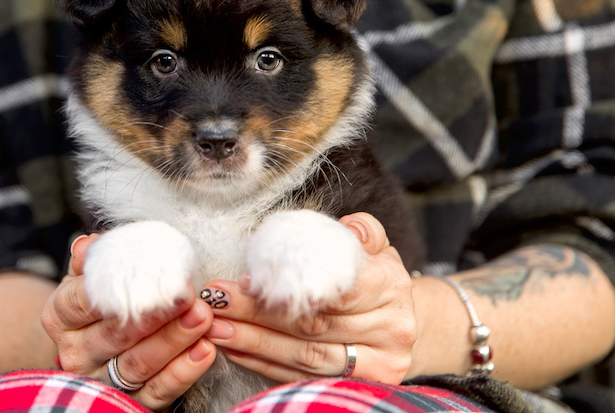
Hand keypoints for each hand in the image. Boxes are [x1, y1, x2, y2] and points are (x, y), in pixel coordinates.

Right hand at [41, 234, 216, 410]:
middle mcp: (76, 352)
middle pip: (116, 333)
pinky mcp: (128, 402)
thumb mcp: (89, 278)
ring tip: (203, 318)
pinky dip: (183, 372)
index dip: (115, 287)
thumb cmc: (99, 305)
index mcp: (61, 317)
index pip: (82, 301)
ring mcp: (101, 380)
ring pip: (138, 363)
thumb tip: (89, 245)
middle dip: (156, 314)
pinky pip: (157, 391)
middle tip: (188, 295)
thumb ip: (93, 260)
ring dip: (174, 340)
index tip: (149, 273)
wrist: (95, 350)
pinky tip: (205, 350)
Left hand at [202, 213, 416, 383]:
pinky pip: (305, 378)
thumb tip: (350, 227)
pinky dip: (266, 365)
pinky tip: (237, 350)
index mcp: (392, 286)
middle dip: (258, 314)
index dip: (289, 287)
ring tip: (217, 328)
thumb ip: (360, 231)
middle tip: (216, 302)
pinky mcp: (360, 387)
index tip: (247, 280)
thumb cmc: (373, 276)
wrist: (397, 321)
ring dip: (255, 343)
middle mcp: (391, 330)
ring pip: (306, 355)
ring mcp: (378, 364)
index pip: (336, 289)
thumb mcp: (373, 246)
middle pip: (314, 324)